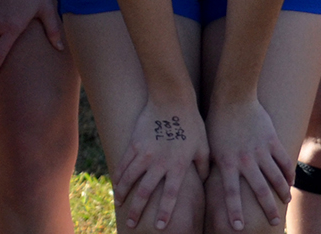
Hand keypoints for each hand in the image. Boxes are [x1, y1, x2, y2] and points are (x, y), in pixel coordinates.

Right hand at [113, 98, 207, 230]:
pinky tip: (116, 184)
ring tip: (120, 205)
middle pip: (145, 191)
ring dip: (123, 194)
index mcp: (177, 166)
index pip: (170, 195)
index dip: (164, 212)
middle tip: (132, 224)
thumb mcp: (203, 146)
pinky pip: (124, 162)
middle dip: (138, 210)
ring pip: (129, 178)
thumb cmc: (191, 122)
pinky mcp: (134, 142)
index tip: (160, 226)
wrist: (171, 99)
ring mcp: (144, 152)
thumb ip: (203, 166)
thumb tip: (203, 179)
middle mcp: (159, 162)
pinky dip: (119, 175)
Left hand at [205, 98, 290, 230]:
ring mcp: (261, 150)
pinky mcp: (272, 141)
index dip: (234, 210)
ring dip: (282, 192)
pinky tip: (291, 181)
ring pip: (276, 177)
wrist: (233, 97)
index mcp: (227, 162)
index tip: (238, 227)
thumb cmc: (216, 121)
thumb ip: (212, 164)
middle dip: (268, 208)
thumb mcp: (209, 145)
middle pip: (260, 190)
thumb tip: (204, 181)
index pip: (230, 192)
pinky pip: (284, 161)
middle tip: (274, 222)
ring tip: (285, 202)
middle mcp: (245, 160)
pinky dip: (288, 173)